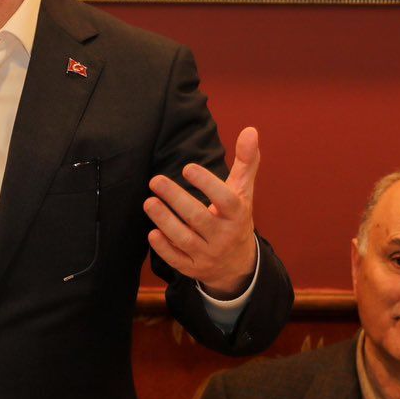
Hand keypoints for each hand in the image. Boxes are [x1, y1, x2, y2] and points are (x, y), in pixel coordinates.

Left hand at [145, 126, 260, 297]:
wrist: (237, 264)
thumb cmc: (235, 218)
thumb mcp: (243, 192)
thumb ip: (246, 162)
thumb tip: (250, 129)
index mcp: (237, 215)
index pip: (225, 200)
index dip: (207, 184)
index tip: (187, 167)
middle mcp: (224, 236)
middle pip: (199, 218)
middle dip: (176, 199)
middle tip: (155, 180)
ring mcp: (208, 254)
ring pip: (185, 239)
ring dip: (165, 221)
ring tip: (149, 202)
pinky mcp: (193, 268)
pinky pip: (177, 260)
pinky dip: (164, 248)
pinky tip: (152, 232)